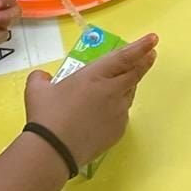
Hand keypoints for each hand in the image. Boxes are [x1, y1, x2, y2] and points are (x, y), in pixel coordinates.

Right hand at [24, 34, 157, 165]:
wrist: (53, 151)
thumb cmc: (46, 116)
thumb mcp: (37, 90)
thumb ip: (41, 78)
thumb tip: (43, 77)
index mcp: (94, 75)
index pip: (124, 57)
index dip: (140, 46)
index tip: (153, 39)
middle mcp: (112, 91)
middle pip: (134, 73)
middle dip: (144, 62)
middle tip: (150, 55)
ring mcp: (118, 112)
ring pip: (129, 93)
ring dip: (129, 85)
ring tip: (121, 84)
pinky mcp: (118, 130)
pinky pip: (122, 114)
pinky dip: (118, 108)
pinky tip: (105, 113)